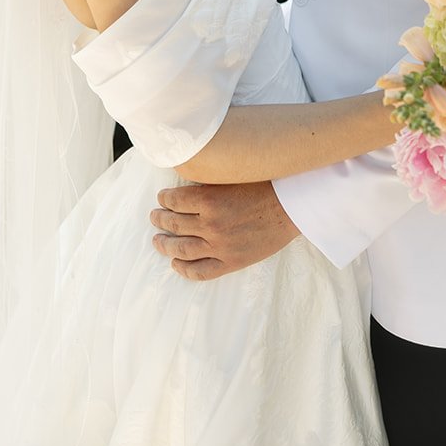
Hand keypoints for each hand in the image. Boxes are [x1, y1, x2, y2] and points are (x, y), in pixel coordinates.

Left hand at [150, 180, 298, 280]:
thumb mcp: (233, 175)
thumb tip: (187, 180)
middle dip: (160, 219)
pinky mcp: (231, 262)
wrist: (291, 206)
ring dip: (165, 244)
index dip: (164, 199)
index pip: (174, 200)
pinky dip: (184, 269)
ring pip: (182, 249)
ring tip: (157, 240)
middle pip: (174, 224)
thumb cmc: (265, 184)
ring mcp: (220, 246)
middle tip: (154, 216)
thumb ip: (209, 182)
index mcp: (209, 199)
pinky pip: (201, 271)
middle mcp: (210, 224)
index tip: (162, 198)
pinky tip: (176, 263)